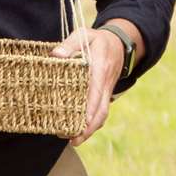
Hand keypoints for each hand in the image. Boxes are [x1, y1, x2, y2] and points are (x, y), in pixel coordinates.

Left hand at [51, 27, 123, 145]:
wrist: (119, 42)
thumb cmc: (97, 40)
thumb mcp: (84, 35)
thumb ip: (70, 44)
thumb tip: (56, 55)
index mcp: (100, 68)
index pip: (96, 91)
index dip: (90, 109)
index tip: (82, 122)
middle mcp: (106, 83)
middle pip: (101, 110)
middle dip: (89, 128)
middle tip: (73, 140)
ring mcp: (107, 90)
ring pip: (102, 113)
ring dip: (90, 129)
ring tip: (74, 140)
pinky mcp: (105, 94)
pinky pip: (101, 110)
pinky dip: (92, 123)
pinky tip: (80, 130)